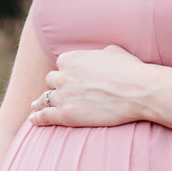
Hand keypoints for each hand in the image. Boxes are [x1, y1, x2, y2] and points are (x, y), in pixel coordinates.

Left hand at [29, 44, 154, 127]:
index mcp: (71, 58)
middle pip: (51, 81)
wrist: (138, 91)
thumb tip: (100, 55)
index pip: (61, 64)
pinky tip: (33, 120)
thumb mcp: (113, 51)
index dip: (67, 71)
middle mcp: (63, 76)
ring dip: (40, 102)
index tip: (71, 77)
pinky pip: (45, 116)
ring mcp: (63, 96)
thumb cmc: (130, 70)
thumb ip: (99, 53)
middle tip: (58, 92)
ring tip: (35, 105)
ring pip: (44, 98)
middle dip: (56, 85)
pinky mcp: (66, 115)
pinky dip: (37, 118)